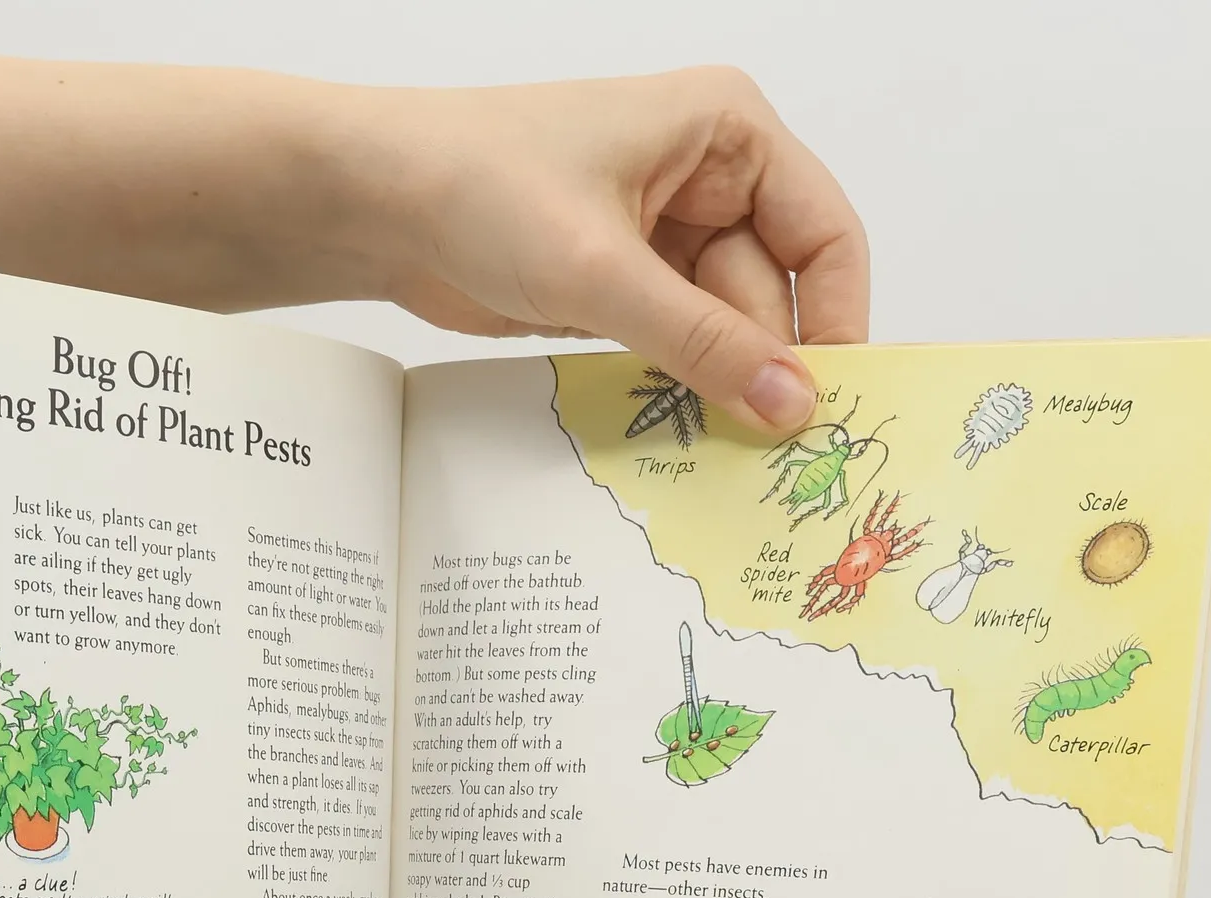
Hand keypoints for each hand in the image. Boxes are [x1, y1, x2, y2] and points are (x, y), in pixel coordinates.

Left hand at [354, 68, 867, 433]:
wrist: (376, 203)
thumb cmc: (479, 187)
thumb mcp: (602, 272)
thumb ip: (702, 343)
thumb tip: (790, 403)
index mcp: (726, 132)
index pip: (824, 234)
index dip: (834, 319)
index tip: (828, 400)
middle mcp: (708, 177)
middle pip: (772, 294)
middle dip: (763, 367)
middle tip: (763, 453)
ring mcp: (664, 236)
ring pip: (724, 329)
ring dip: (717, 385)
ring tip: (719, 452)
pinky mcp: (623, 285)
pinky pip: (677, 345)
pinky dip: (679, 385)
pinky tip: (681, 432)